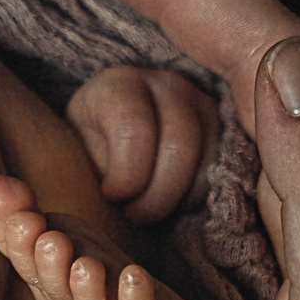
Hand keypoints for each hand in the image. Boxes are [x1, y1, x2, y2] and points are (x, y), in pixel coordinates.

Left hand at [61, 63, 218, 223]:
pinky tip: (174, 200)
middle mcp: (165, 84)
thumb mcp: (76, 156)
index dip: (125, 176)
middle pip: (179, 145)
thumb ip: (93, 169)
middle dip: (157, 196)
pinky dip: (200, 194)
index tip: (111, 195)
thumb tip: (114, 197)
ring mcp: (201, 101)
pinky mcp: (223, 125)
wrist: (108, 140)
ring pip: (207, 160)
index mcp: (117, 85)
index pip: (133, 130)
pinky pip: (223, 168)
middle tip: (135, 214)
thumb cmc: (89, 150)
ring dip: (179, 198)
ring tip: (152, 208)